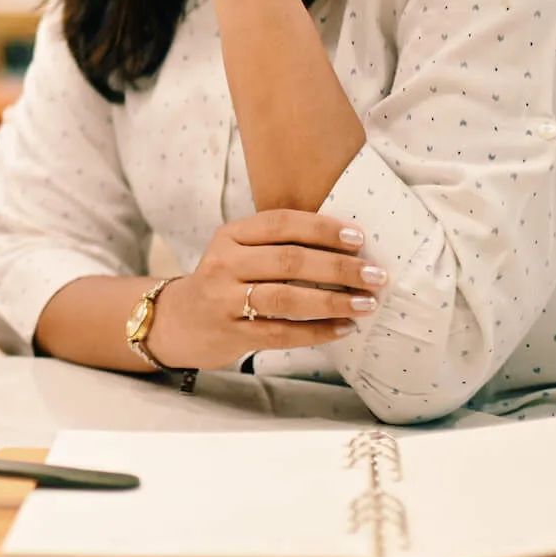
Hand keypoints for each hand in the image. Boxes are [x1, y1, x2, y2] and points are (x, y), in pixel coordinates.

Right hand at [147, 211, 386, 371]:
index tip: (359, 239)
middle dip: (339, 268)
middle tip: (376, 275)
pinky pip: (280, 334)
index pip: (280, 223)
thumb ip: (281, 245)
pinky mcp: (229, 333)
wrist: (179, 321)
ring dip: (332, 301)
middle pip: (288, 261)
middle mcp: (223, 264)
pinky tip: (343, 329)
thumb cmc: (227, 283)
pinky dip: (316, 332)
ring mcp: (223, 300)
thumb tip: (352, 247)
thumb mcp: (241, 253)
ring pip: (284, 299)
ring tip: (365, 304)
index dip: (322, 229)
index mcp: (230, 235)